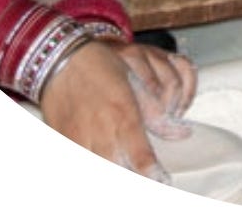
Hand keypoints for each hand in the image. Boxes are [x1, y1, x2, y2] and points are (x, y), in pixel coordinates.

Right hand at [39, 39, 196, 179]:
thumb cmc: (101, 68)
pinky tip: (104, 160)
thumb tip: (180, 131)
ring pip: (101, 169)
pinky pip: (80, 163)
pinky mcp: (64, 142)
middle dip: (134, 176)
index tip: (162, 180)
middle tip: (143, 175)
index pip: (141, 158)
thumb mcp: (134, 83)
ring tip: (125, 168)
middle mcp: (102, 132)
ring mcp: (80, 140)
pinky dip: (93, 165)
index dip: (153, 175)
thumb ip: (156, 112)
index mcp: (124, 116)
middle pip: (120, 170)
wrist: (61, 61)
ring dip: (115, 169)